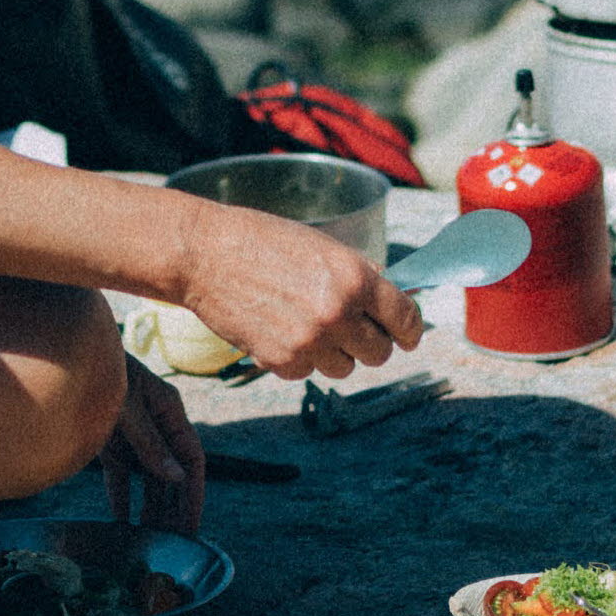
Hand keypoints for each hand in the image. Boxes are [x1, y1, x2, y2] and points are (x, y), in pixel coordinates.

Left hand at [99, 357, 206, 534]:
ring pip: (148, 477)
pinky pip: (121, 475)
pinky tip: (121, 522)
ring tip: (150, 538)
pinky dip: (121, 497)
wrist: (62, 356)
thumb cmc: (99, 371)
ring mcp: (132, 433)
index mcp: (169, 410)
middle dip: (174, 507)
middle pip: (171, 473)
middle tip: (173, 543)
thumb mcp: (126, 408)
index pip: (191, 458)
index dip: (193, 493)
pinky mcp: (109, 440)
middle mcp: (155, 424)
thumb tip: (177, 477)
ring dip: (150, 506)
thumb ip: (150, 442)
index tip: (191, 526)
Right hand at [169, 202, 423, 380]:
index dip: (410, 331)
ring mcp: (310, 342)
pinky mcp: (282, 362)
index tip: (407, 336)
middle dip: (372, 344)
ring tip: (310, 326)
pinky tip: (281, 330)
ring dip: (335, 353)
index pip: (405, 319)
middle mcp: (338, 313)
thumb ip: (360, 274)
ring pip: (345, 368)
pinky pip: (309, 372)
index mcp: (355, 278)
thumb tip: (392, 299)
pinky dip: (301, 358)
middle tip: (355, 332)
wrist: (205, 256)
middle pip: (381, 353)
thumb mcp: (323, 246)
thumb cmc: (262, 242)